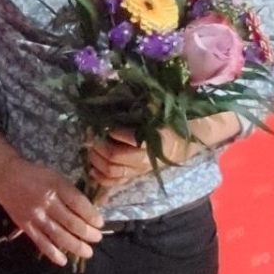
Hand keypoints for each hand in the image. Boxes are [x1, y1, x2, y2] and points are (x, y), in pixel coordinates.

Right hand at [0, 128, 103, 266]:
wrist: (5, 176)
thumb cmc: (34, 174)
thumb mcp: (54, 176)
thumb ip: (69, 193)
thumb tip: (88, 211)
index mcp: (56, 185)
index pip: (78, 203)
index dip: (91, 216)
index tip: (100, 224)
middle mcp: (47, 201)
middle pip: (71, 221)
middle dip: (87, 233)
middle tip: (97, 239)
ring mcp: (36, 215)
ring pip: (59, 235)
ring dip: (75, 246)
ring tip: (87, 252)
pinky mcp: (26, 225)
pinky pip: (41, 242)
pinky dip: (53, 253)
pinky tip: (63, 260)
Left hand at [87, 113, 240, 187]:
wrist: (184, 142)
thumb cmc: (171, 122)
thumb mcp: (162, 109)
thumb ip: (147, 103)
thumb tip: (121, 90)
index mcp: (158, 139)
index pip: (130, 140)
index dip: (112, 132)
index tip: (99, 122)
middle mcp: (147, 158)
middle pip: (115, 158)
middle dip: (98, 146)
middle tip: (90, 134)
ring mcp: (140, 170)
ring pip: (112, 172)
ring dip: (96, 160)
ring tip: (90, 148)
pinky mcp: (136, 176)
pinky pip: (116, 183)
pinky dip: (101, 177)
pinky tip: (92, 168)